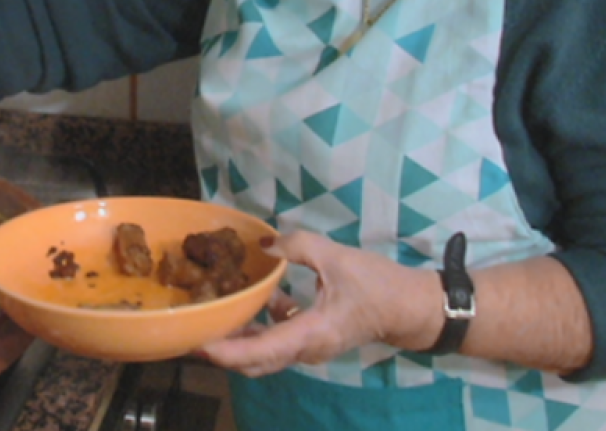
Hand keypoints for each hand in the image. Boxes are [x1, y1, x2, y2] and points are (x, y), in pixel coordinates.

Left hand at [198, 231, 440, 376]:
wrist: (411, 308)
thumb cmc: (378, 285)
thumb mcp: (336, 256)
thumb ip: (297, 246)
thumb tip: (265, 244)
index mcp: (310, 334)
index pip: (260, 352)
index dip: (227, 352)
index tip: (199, 345)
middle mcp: (306, 350)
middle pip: (256, 362)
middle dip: (223, 351)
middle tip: (194, 331)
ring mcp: (310, 349)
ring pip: (266, 354)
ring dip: (240, 340)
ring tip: (215, 316)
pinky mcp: (314, 340)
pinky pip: (280, 341)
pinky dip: (261, 328)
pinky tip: (255, 300)